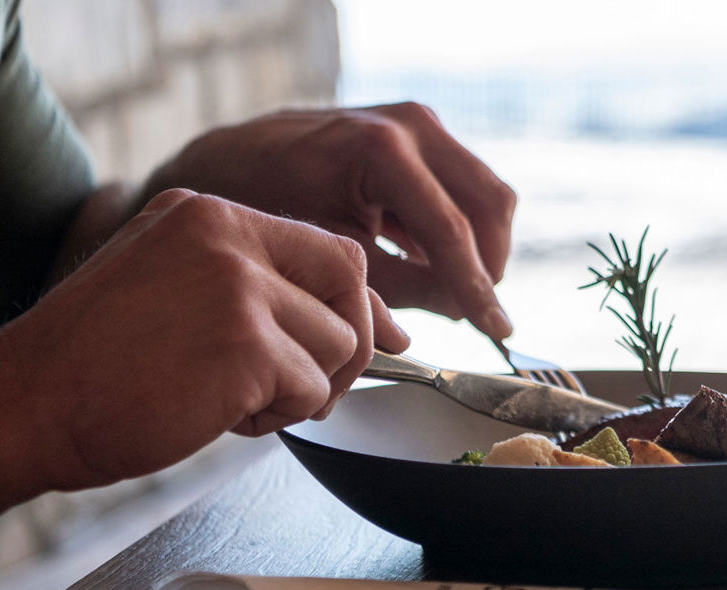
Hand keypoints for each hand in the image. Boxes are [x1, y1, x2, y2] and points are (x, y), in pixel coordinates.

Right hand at [0, 189, 408, 490]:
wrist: (20, 407)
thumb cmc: (91, 366)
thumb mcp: (175, 290)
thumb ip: (254, 287)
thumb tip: (372, 322)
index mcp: (207, 214)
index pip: (325, 247)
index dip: (351, 304)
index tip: (355, 344)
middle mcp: (226, 234)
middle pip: (350, 281)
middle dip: (348, 344)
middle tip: (302, 388)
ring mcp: (239, 285)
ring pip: (338, 343)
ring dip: (300, 389)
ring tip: (231, 400)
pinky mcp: (247, 344)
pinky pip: (311, 390)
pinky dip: (276, 419)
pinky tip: (217, 418)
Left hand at [144, 102, 516, 341]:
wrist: (230, 160)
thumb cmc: (263, 206)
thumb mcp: (329, 260)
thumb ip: (397, 291)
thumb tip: (456, 312)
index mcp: (380, 151)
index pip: (451, 232)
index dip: (478, 289)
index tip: (496, 329)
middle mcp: (408, 125)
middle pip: (489, 203)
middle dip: (489, 264)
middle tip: (477, 311)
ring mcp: (417, 122)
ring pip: (486, 193)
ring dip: (481, 246)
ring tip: (455, 291)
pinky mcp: (419, 132)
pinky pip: (465, 184)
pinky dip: (462, 226)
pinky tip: (437, 264)